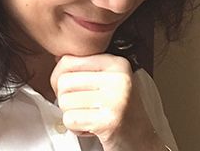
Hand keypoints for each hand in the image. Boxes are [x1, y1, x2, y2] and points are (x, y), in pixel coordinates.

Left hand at [50, 54, 165, 150]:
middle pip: (64, 81)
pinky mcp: (109, 121)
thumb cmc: (120, 109)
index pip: (69, 60)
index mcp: (117, 62)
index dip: (59, 75)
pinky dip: (75, 128)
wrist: (142, 140)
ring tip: (89, 115)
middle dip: (64, 97)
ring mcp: (115, 99)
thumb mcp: (108, 79)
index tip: (69, 87)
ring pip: (64, 101)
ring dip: (71, 114)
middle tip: (80, 106)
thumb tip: (57, 59)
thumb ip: (86, 67)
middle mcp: (118, 78)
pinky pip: (70, 120)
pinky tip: (91, 126)